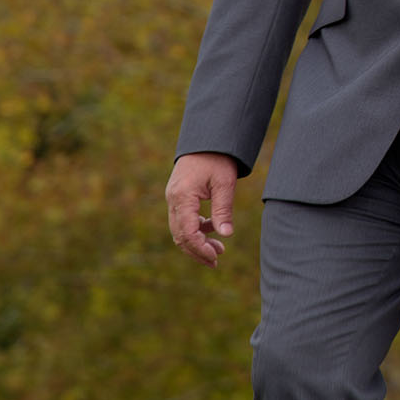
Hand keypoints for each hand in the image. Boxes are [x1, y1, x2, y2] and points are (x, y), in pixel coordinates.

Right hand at [165, 152, 237, 266]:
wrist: (207, 138)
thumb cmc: (217, 158)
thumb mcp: (224, 183)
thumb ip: (223, 210)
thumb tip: (226, 235)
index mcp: (182, 197)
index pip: (187, 232)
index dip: (200, 249)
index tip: (215, 257)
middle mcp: (173, 200)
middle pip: (180, 235)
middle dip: (197, 250)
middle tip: (216, 261)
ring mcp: (173, 198)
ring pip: (180, 230)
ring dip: (197, 242)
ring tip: (219, 250)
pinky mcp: (178, 197)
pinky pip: (182, 220)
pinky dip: (196, 229)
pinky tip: (212, 230)